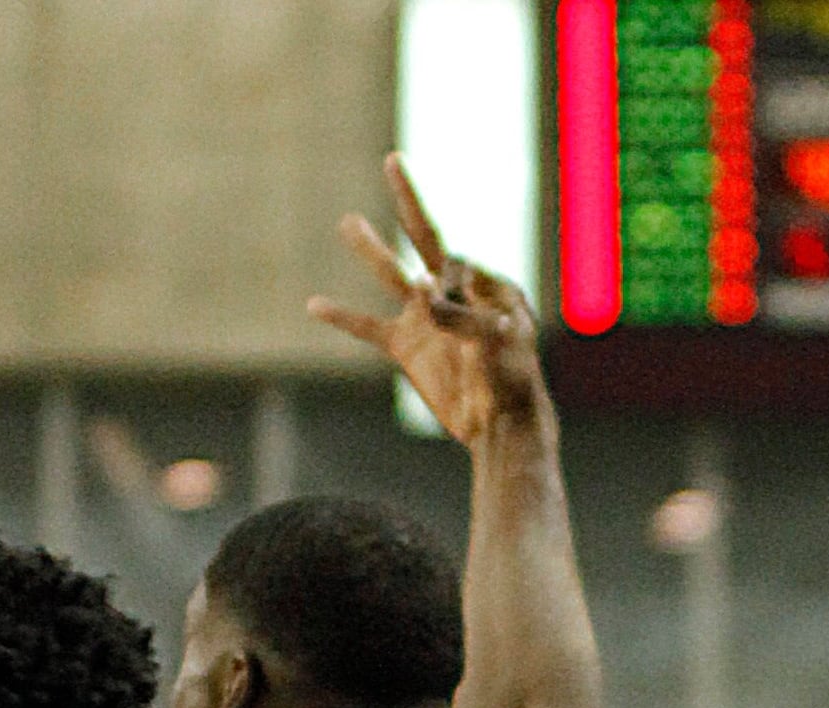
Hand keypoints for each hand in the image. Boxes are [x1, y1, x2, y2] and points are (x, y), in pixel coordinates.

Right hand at [308, 155, 546, 444]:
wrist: (502, 426)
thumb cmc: (515, 381)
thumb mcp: (499, 344)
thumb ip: (461, 315)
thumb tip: (419, 287)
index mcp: (484, 283)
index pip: (452, 262)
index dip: (441, 284)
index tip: (449, 318)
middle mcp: (453, 293)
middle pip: (425, 238)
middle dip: (408, 199)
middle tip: (393, 161)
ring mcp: (427, 319)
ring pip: (392, 276)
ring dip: (370, 249)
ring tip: (348, 221)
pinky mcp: (408, 348)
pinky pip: (368, 328)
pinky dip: (341, 318)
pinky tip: (314, 304)